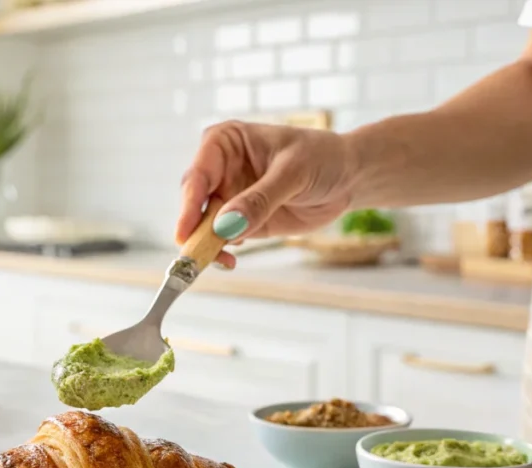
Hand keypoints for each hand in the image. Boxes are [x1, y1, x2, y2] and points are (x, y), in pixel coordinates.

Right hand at [175, 120, 358, 267]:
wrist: (347, 177)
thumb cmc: (322, 157)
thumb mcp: (293, 173)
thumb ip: (259, 199)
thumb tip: (225, 225)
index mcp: (225, 142)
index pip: (198, 174)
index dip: (188, 204)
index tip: (184, 232)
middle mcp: (220, 169)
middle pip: (192, 203)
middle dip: (194, 230)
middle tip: (197, 255)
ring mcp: (228, 197)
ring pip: (202, 226)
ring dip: (206, 246)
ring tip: (223, 261)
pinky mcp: (239, 222)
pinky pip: (220, 241)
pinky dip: (220, 253)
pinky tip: (230, 261)